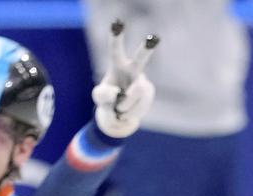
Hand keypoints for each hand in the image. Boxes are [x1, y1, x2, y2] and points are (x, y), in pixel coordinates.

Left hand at [92, 21, 155, 137]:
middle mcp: (132, 69)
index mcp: (117, 65)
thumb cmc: (107, 101)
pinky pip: (140, 105)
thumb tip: (118, 93)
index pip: (115, 50)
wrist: (120, 115)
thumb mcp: (99, 98)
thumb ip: (103, 94)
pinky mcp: (149, 93)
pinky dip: (131, 112)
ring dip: (126, 106)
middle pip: (140, 59)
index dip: (116, 38)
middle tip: (153, 38)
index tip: (117, 24)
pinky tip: (128, 112)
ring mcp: (143, 81)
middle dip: (147, 49)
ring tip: (120, 109)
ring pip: (136, 93)